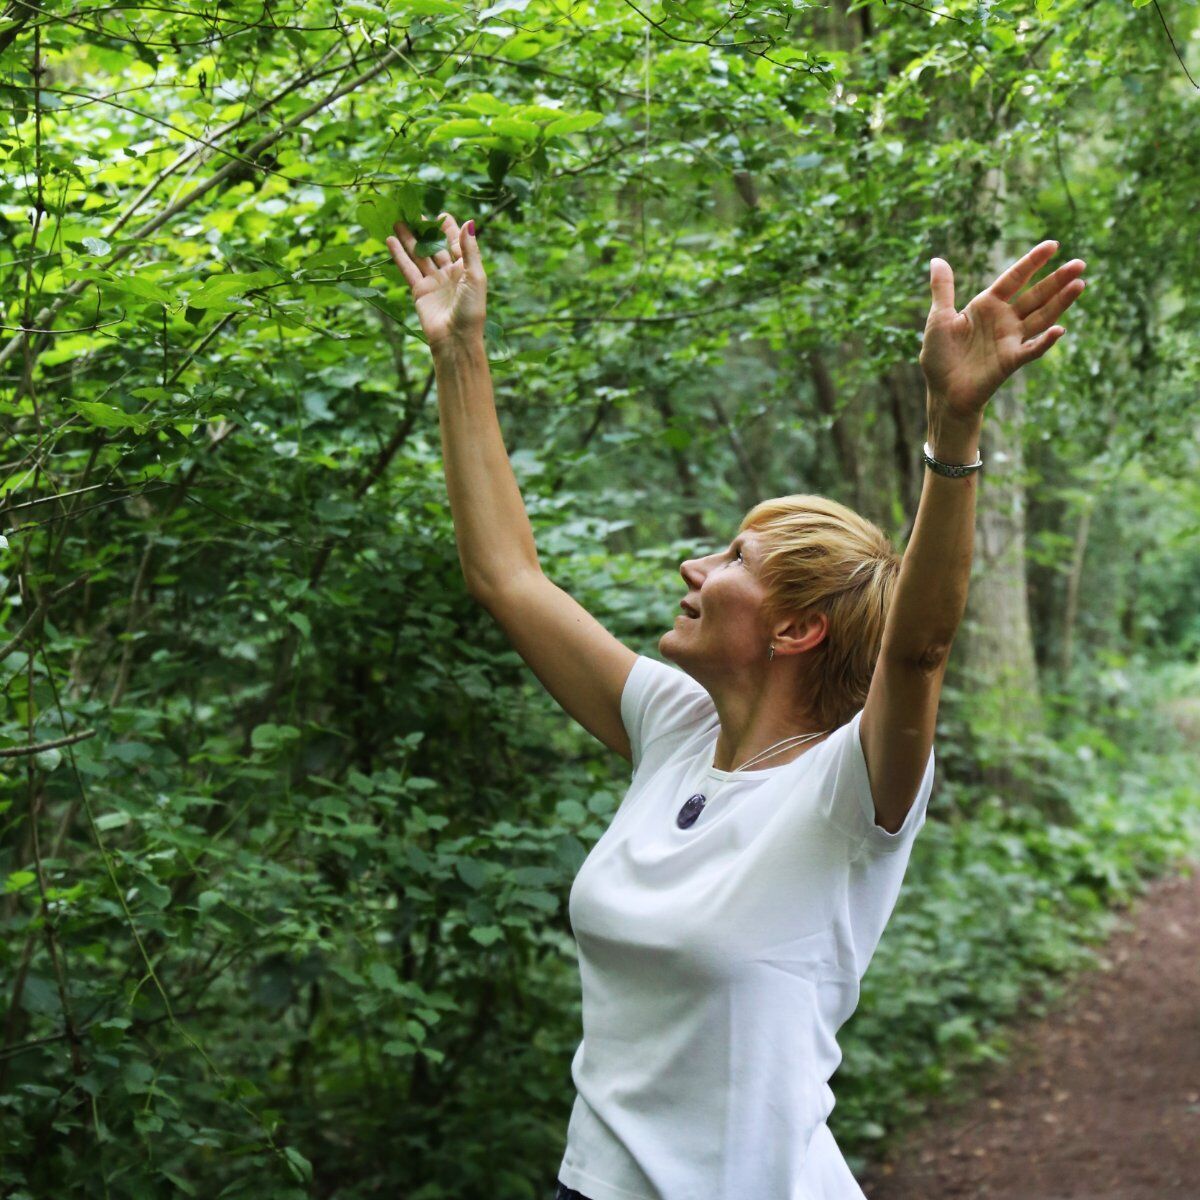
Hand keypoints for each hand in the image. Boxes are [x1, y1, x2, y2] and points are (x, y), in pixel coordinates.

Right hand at [386, 212, 486, 348]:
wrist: (456, 339)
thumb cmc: (471, 310)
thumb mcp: (475, 277)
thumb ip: (470, 250)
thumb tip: (470, 222)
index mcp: (466, 269)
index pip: (456, 243)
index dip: (449, 229)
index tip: (440, 214)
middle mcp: (449, 274)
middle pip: (435, 247)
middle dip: (425, 231)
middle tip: (413, 213)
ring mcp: (433, 282)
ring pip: (419, 255)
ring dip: (409, 239)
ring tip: (398, 221)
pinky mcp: (419, 291)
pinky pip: (408, 269)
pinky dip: (399, 255)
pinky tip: (391, 240)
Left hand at [920, 240, 1086, 421]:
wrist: (943, 391)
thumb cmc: (940, 356)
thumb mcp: (939, 318)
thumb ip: (942, 289)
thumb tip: (936, 259)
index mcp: (988, 305)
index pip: (1015, 278)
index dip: (1033, 262)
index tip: (1053, 245)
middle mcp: (1004, 319)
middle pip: (1036, 295)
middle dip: (1057, 280)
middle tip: (1079, 263)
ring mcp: (1010, 339)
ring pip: (1041, 317)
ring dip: (1060, 303)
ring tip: (1079, 285)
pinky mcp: (1010, 361)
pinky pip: (1031, 350)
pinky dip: (1045, 341)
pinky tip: (1059, 330)